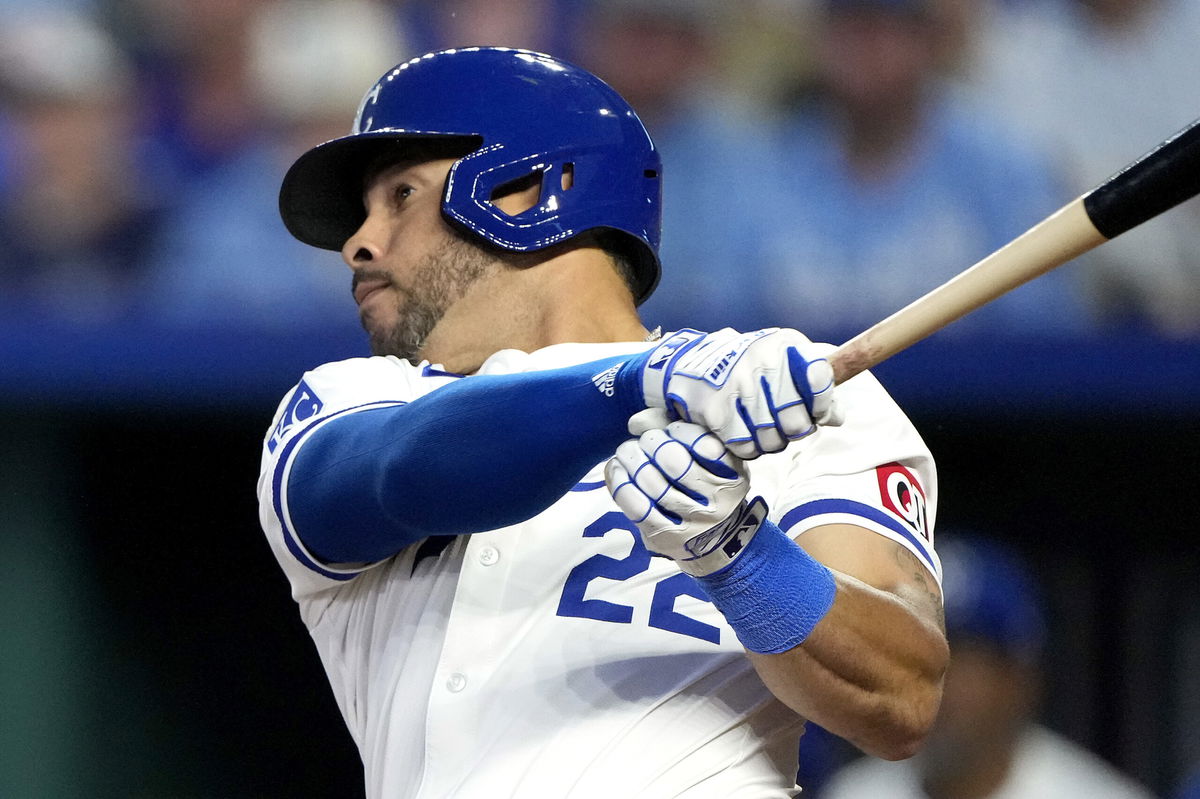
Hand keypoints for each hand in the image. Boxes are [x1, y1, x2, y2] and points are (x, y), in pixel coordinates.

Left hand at [605, 421, 768, 576]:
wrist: (715, 540)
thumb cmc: (706, 486)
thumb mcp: (707, 458)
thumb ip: (677, 431)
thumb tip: (636, 422)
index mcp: (732, 475)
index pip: (706, 446)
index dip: (680, 431)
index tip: (670, 428)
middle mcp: (716, 501)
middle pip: (675, 462)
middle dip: (652, 442)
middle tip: (644, 439)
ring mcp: (691, 522)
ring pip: (653, 484)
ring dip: (632, 460)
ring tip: (626, 451)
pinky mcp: (666, 537)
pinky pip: (637, 506)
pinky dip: (620, 483)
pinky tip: (616, 469)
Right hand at [637, 328, 842, 459]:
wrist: (693, 363)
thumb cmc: (750, 366)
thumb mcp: (784, 360)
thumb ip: (814, 384)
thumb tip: (837, 418)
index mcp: (785, 346)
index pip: (820, 380)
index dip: (824, 405)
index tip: (818, 412)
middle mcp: (762, 362)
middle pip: (797, 423)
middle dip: (794, 430)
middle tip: (784, 424)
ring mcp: (738, 387)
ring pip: (772, 440)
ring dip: (770, 441)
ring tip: (761, 426)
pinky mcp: (717, 411)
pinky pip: (746, 447)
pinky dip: (748, 447)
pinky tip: (743, 430)